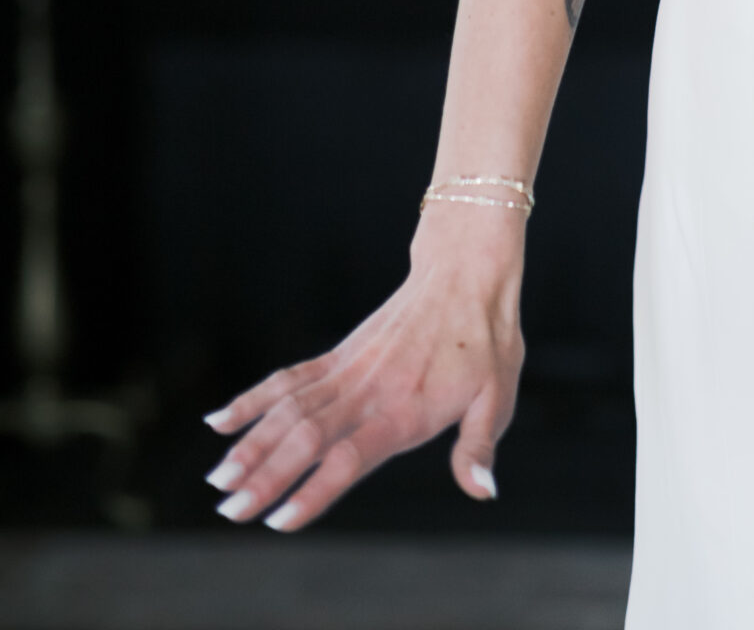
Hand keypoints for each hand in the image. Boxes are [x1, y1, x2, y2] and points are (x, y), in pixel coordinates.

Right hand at [201, 216, 524, 529]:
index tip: (278, 521)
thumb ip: (478, 447)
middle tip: (228, 512)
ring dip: (250, 444)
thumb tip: (482, 493)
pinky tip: (219, 421)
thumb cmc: (486, 341)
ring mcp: (349, 369)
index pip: (350, 456)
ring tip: (216, 480)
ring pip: (289, 409)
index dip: (314, 490)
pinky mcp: (340, 355)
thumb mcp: (498, 396)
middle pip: (306, 438)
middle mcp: (368, 391)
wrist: (467, 273)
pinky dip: (253, 399)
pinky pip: (289, 378)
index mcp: (405, 409)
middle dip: (264, 476)